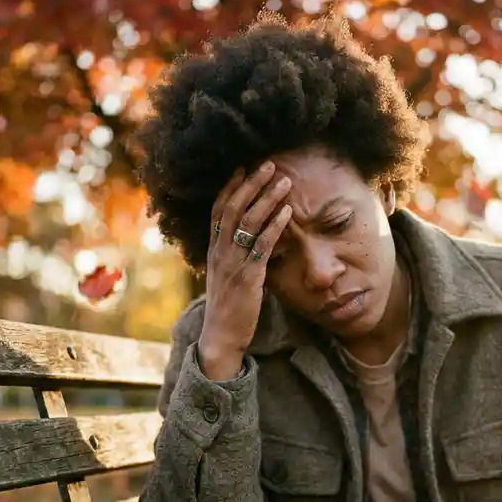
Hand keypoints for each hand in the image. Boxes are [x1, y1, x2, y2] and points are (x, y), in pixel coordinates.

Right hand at [198, 161, 292, 380]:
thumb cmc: (229, 309)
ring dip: (267, 199)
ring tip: (285, 181)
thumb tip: (248, 244)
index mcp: (213, 251)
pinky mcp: (248, 276)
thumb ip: (234, 258)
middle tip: (269, 164)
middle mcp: (219, 252)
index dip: (230, 187)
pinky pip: (262, 245)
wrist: (221, 337)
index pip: (218, 210)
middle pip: (233, 208)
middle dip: (251, 184)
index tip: (243, 168)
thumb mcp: (226, 278)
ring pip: (248, 222)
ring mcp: (232, 263)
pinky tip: (288, 213)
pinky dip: (275, 226)